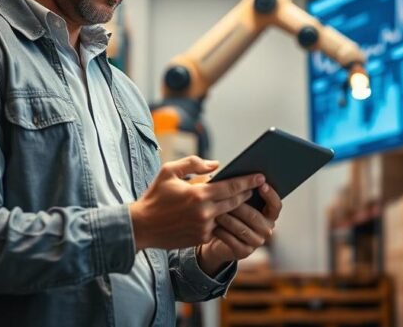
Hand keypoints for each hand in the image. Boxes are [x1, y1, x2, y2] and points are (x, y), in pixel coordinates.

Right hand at [129, 156, 265, 251]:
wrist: (142, 227)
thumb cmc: (155, 196)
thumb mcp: (169, 172)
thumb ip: (193, 164)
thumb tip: (216, 165)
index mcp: (198, 194)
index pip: (231, 186)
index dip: (248, 181)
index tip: (260, 176)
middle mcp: (204, 212)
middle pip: (235, 201)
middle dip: (246, 193)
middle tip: (256, 186)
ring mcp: (204, 227)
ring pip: (228, 216)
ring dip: (237, 208)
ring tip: (244, 199)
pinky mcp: (201, 238)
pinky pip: (217, 227)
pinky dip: (221, 219)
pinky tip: (227, 213)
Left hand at [198, 183, 282, 272]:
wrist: (219, 240)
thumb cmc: (230, 215)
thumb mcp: (238, 202)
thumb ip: (243, 191)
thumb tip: (241, 176)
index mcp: (269, 215)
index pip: (276, 205)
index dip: (270, 194)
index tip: (261, 184)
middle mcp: (267, 229)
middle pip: (255, 216)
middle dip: (239, 206)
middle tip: (226, 197)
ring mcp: (257, 242)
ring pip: (242, 228)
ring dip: (228, 219)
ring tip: (215, 212)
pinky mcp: (244, 252)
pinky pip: (233, 240)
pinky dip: (222, 232)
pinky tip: (213, 226)